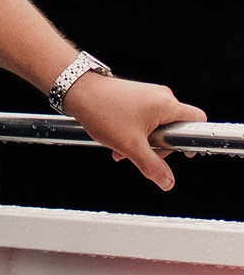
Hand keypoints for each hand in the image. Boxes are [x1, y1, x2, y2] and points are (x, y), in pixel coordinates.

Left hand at [63, 71, 206, 190]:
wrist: (78, 91)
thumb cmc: (103, 111)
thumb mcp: (130, 146)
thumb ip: (152, 166)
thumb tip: (168, 182)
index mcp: (166, 105)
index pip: (197, 120)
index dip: (192, 139)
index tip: (181, 153)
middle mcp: (161, 96)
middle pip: (175, 128)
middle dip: (157, 147)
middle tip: (139, 154)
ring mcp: (149, 96)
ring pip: (157, 126)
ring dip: (143, 143)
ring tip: (121, 149)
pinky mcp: (137, 97)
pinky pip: (146, 120)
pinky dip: (135, 133)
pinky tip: (118, 141)